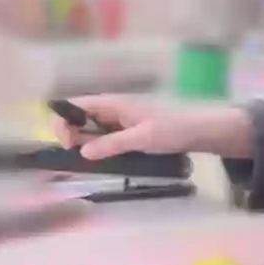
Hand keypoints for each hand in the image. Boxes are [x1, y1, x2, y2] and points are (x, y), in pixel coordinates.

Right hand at [50, 95, 251, 159]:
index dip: (63, 121)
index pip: (76, 105)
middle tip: (78, 156)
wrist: (200, 131)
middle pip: (79, 118)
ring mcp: (119, 121)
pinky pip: (104, 137)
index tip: (67, 144)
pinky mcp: (127, 132)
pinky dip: (97, 147)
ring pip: (90, 130)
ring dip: (84, 143)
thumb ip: (112, 144)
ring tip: (87, 160)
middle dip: (71, 135)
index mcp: (113, 104)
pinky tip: (100, 160)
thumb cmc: (173, 129)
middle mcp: (112, 109)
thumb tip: (82, 152)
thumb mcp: (143, 138)